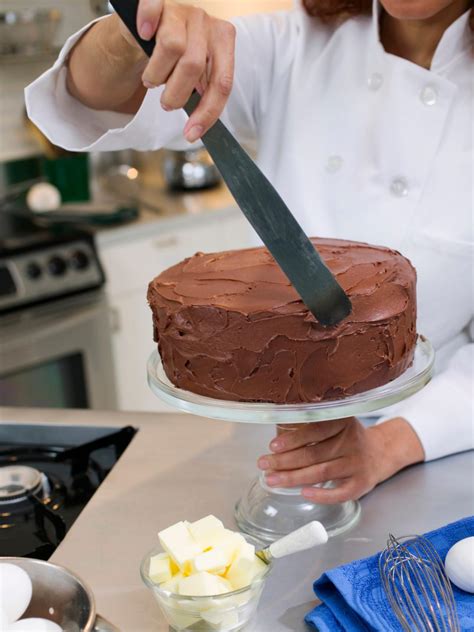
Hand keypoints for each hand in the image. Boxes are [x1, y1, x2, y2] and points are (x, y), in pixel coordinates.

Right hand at [123, 0, 235, 140]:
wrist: (152, 33)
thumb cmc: (177, 60)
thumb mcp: (197, 78)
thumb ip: (204, 95)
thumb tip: (198, 130)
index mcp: (223, 41)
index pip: (221, 83)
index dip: (206, 113)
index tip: (191, 134)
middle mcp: (206, 22)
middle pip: (194, 66)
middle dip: (176, 95)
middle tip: (167, 103)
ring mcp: (181, 10)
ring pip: (171, 46)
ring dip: (156, 74)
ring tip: (152, 79)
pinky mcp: (158, 3)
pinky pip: (151, 9)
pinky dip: (146, 24)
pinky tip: (144, 34)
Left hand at [257, 417, 424, 503]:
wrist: (381, 453)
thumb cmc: (347, 438)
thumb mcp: (336, 423)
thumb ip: (313, 427)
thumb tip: (276, 441)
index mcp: (343, 422)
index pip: (315, 430)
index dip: (293, 439)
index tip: (272, 446)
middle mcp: (352, 442)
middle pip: (314, 453)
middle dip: (285, 460)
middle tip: (263, 464)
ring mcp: (358, 464)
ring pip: (321, 472)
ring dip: (294, 478)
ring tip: (272, 479)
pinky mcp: (362, 484)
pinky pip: (340, 493)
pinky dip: (322, 495)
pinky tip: (303, 494)